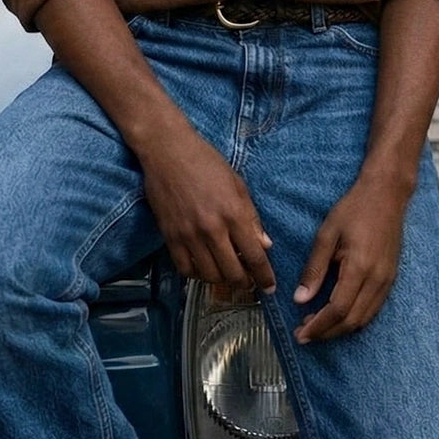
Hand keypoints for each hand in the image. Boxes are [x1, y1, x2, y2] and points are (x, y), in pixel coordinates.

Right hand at [139, 129, 275, 292]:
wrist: (168, 151)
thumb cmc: (206, 162)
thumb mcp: (238, 185)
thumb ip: (251, 218)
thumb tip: (265, 245)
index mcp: (233, 214)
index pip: (254, 257)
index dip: (264, 277)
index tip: (269, 288)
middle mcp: (212, 229)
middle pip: (232, 272)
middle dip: (245, 283)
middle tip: (249, 283)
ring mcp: (189, 235)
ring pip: (209, 275)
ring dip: (221, 280)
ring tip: (227, 275)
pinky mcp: (170, 236)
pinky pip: (185, 268)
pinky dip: (196, 274)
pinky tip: (204, 268)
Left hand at [292, 170, 410, 343]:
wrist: (387, 195)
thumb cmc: (354, 209)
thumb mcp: (326, 234)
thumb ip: (314, 269)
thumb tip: (300, 299)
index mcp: (359, 268)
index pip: (337, 309)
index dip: (319, 326)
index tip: (301, 334)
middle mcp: (377, 279)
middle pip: (351, 320)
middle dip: (327, 332)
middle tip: (304, 335)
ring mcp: (387, 281)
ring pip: (364, 318)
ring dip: (340, 328)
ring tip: (317, 328)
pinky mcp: (391, 278)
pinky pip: (373, 309)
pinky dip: (355, 319)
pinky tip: (339, 316)